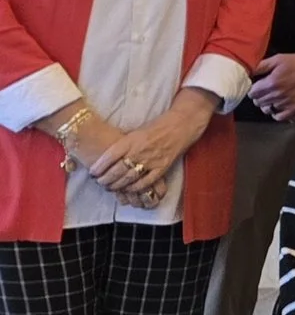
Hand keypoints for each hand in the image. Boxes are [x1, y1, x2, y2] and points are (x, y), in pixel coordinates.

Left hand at [85, 91, 214, 198]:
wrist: (181, 125)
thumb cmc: (156, 127)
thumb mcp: (135, 132)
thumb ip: (123, 145)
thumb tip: (106, 158)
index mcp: (131, 140)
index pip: (109, 156)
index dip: (99, 167)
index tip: (92, 173)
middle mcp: (139, 151)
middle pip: (117, 170)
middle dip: (105, 179)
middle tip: (100, 182)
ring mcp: (152, 160)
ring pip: (129, 178)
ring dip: (117, 185)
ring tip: (110, 188)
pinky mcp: (162, 167)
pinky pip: (146, 182)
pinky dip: (135, 188)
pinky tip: (128, 189)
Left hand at [250, 52, 294, 121]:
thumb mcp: (279, 59)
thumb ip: (261, 65)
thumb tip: (247, 71)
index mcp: (271, 82)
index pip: (252, 92)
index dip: (253, 89)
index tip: (257, 87)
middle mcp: (277, 95)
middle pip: (258, 102)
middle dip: (259, 97)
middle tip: (264, 92)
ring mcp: (286, 103)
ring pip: (267, 110)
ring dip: (267, 105)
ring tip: (271, 99)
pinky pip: (279, 117)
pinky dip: (276, 114)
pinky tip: (278, 108)